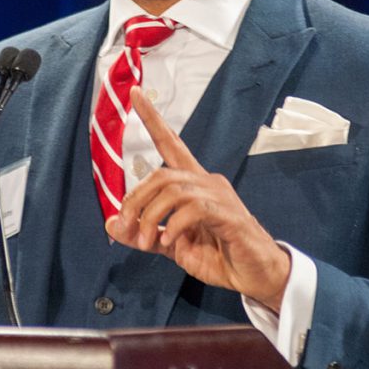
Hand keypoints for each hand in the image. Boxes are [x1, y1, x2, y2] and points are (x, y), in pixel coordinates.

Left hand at [104, 87, 290, 311]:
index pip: (170, 143)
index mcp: (193, 183)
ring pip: (173, 189)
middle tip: (125, 228)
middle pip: (160, 174)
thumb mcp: (171, 245)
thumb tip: (111, 223)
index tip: (134, 93)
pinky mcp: (229, 215)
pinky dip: (174, 226)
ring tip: (146, 242)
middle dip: (135, 200)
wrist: (257, 276)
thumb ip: (143, 233)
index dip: (152, 118)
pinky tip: (172, 243)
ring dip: (151, 217)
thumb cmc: (218, 255)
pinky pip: (193, 209)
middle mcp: (206, 181)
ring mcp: (220, 195)